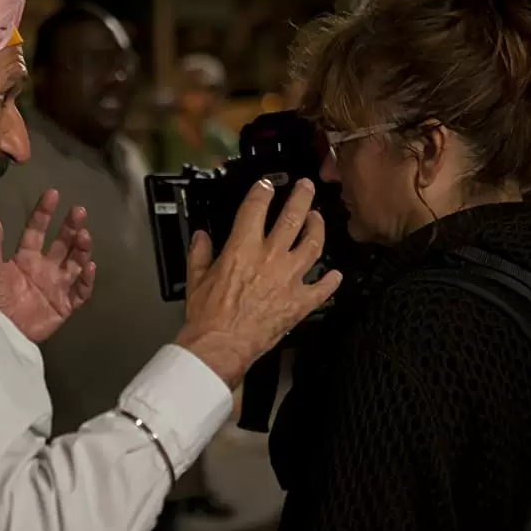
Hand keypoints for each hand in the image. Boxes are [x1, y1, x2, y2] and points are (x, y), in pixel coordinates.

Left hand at [0, 189, 95, 342]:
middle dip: (71, 227)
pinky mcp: (65, 305)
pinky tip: (88, 266)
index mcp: (26, 258)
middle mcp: (45, 268)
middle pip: (63, 243)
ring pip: (75, 263)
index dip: (45, 212)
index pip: (38, 230)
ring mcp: (57, 286)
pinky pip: (80, 291)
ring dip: (81, 248)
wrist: (1, 332)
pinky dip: (86, 279)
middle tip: (79, 211)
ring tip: (84, 236)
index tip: (53, 194)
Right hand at [176, 178, 341, 387]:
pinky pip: (323, 288)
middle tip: (306, 187)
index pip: (257, 207)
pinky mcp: (299, 302)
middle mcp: (270, 258)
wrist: (221, 345)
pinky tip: (335, 274)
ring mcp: (289, 279)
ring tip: (318, 220)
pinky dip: (332, 280)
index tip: (266, 185)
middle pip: (293, 217)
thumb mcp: (196, 278)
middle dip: (302, 197)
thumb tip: (200, 238)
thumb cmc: (208, 317)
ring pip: (313, 245)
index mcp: (243, 248)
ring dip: (318, 228)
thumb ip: (199, 253)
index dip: (263, 190)